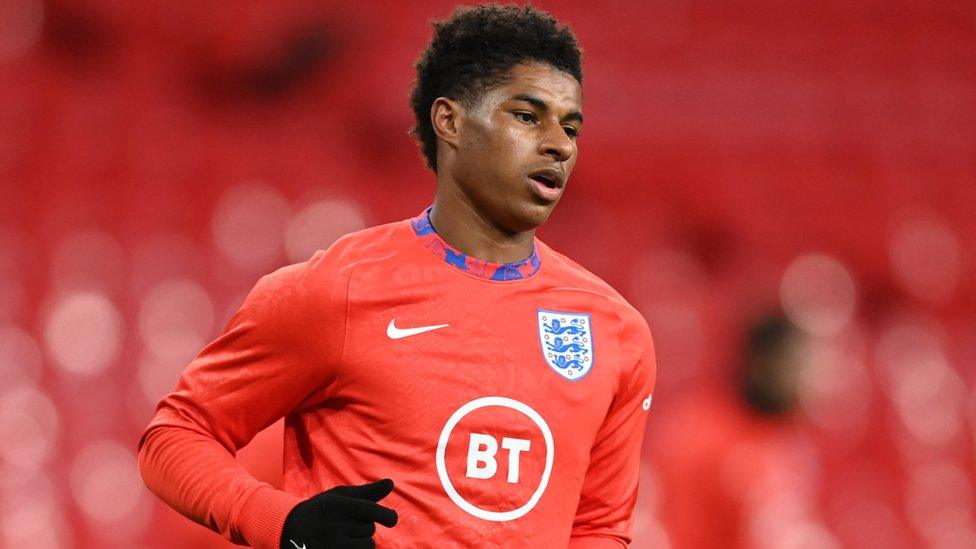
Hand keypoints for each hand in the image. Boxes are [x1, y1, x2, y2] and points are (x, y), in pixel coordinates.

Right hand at [280, 478, 397, 548]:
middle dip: (362, 527)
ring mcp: (331, 546)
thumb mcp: (340, 496)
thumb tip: (391, 483)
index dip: (386, 516)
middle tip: (343, 524)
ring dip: (362, 542)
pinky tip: (344, 545)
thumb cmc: (322, 510)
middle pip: (369, 529)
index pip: (370, 511)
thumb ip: (367, 493)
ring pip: (367, 545)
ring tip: (343, 536)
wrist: (289, 531)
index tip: (391, 519)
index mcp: (336, 505)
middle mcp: (333, 526)